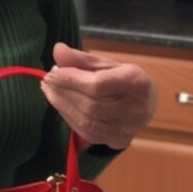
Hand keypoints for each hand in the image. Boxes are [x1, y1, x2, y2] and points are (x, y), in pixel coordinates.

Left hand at [40, 43, 156, 149]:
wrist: (146, 103)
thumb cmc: (123, 79)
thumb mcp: (106, 64)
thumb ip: (81, 59)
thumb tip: (58, 50)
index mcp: (139, 83)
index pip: (98, 84)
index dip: (71, 79)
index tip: (51, 74)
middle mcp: (138, 109)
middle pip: (91, 104)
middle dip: (63, 92)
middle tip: (46, 82)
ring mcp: (129, 129)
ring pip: (87, 121)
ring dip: (62, 106)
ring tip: (50, 92)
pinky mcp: (119, 141)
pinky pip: (87, 132)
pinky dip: (69, 118)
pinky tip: (61, 105)